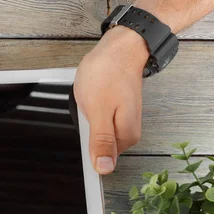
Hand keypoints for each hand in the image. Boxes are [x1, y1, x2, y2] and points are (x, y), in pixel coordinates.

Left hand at [74, 26, 148, 173]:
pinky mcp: (116, 110)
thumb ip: (101, 141)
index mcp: (125, 137)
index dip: (87, 150)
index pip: (102, 161)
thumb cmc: (108, 73)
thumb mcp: (98, 111)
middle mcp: (127, 132)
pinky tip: (91, 96)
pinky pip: (97, 118)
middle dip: (85, 129)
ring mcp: (122, 120)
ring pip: (95, 131)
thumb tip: (104, 168)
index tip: (85, 129)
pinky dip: (89, 108)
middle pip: (97, 145)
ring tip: (90, 99)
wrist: (121, 46)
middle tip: (87, 108)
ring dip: (86, 116)